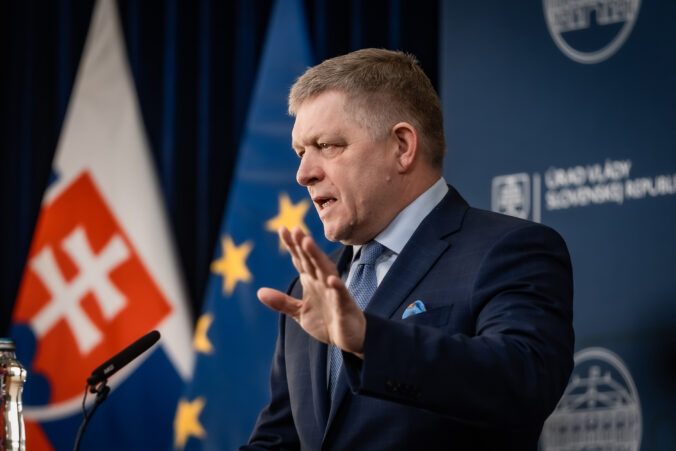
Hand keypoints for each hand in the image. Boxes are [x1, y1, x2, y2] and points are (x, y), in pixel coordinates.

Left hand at [257, 226, 365, 357]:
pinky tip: (331, 280)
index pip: (300, 260)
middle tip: (295, 228)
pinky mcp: (344, 306)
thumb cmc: (326, 321)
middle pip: (312, 261)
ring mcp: (334, 292)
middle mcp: (323, 282)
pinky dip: (337, 287)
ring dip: (317, 257)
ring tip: (308, 242)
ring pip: (325, 271)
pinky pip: (341, 295)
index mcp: (312, 282)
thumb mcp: (299, 312)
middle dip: (303, 245)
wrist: (348, 338)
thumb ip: (282, 302)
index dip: (292, 246)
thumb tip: (260, 292)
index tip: (283, 229)